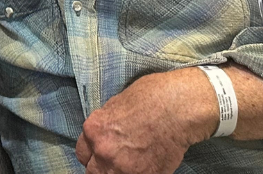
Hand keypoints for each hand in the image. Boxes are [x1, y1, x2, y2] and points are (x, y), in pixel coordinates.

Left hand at [74, 70, 213, 173]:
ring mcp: (123, 167)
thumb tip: (104, 132)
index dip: (93, 153)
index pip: (82, 153)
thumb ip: (106, 123)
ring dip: (117, 172)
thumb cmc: (153, 96)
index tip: (100, 154)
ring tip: (130, 165)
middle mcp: (104, 151)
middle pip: (93, 171)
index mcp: (94, 130)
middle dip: (102, 166)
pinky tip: (147, 166)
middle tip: (116, 161)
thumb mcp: (118, 103)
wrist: (180, 108)